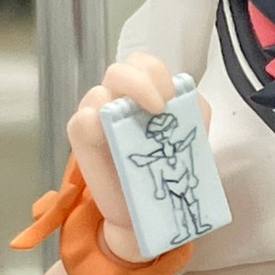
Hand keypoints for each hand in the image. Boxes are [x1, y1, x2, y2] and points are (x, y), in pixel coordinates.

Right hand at [67, 52, 210, 262]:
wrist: (147, 210)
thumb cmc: (166, 165)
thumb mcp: (190, 134)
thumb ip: (193, 110)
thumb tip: (187, 96)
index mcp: (142, 91)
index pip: (143, 63)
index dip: (157, 73)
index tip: (172, 97)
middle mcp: (116, 97)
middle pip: (120, 70)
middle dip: (142, 82)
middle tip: (160, 107)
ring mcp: (95, 116)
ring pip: (98, 93)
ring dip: (122, 108)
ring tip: (140, 130)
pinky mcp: (81, 139)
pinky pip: (82, 120)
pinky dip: (95, 121)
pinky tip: (109, 133)